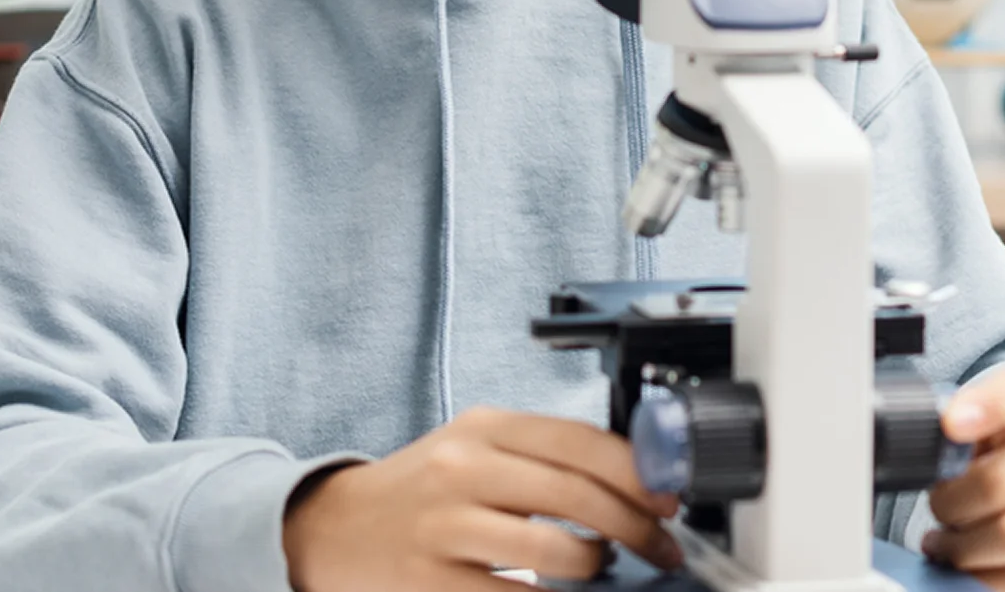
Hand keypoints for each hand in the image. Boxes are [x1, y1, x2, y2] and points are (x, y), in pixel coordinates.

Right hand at [283, 406, 683, 591]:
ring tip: (602, 569)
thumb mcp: (476, 446)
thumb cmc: (421, 488)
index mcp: (484, 427)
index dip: (637, 473)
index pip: (580, 441)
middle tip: (662, 548)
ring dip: (599, 568)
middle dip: (637, 528)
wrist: (335, 527)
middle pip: (579, 496)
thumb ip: (542, 454)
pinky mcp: (434, 583)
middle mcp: (465, 469)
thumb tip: (631, 477)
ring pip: (558, 552)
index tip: (669, 498)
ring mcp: (447, 528)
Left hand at [921, 369, 1004, 591]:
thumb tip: (915, 451)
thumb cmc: (994, 453)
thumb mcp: (970, 429)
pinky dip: (991, 581)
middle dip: (950, 506)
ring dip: (965, 550)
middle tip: (938, 510)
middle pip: (997, 483)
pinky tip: (974, 568)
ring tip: (948, 544)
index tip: (951, 425)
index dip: (983, 408)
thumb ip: (942, 433)